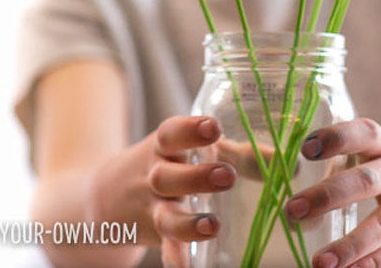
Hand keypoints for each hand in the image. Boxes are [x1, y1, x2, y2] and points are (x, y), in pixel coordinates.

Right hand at [89, 115, 236, 267]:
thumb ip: (221, 148)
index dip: (191, 130)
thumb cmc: (161, 162)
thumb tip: (274, 153)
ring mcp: (152, 208)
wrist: (106, 195)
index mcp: (161, 147)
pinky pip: (164, 248)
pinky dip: (175, 258)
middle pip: (168, 176)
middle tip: (228, 175)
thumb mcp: (178, 147)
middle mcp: (154, 175)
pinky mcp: (154, 235)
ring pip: (166, 216)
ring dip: (189, 223)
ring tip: (213, 226)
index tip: (213, 126)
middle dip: (197, 177)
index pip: (172, 134)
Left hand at [284, 117, 380, 267]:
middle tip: (293, 209)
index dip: (335, 138)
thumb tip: (304, 168)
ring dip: (348, 246)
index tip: (306, 147)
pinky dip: (371, 264)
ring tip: (319, 261)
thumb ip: (358, 156)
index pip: (363, 134)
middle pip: (365, 182)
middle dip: (328, 196)